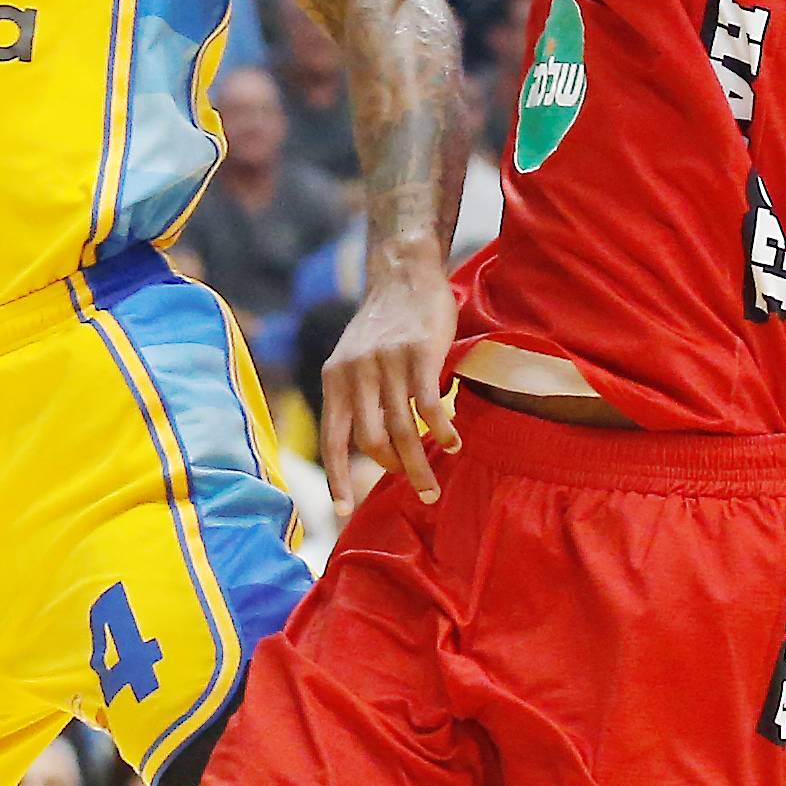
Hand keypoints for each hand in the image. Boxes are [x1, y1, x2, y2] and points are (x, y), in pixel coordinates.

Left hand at [321, 257, 459, 510]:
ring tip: (433, 483)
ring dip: (420, 463)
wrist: (403, 274)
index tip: (342, 511)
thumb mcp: (351, 360)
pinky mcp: (419, 353)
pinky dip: (441, 430)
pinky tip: (453, 443)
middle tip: (417, 488)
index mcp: (334, 379)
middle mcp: (355, 373)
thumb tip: (368, 448)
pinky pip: (429, 406)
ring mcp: (387, 363)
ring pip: (403, 429)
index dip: (336, 478)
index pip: (332, 439)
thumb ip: (353, 398)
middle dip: (394, 472)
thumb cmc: (381, 326)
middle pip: (373, 441)